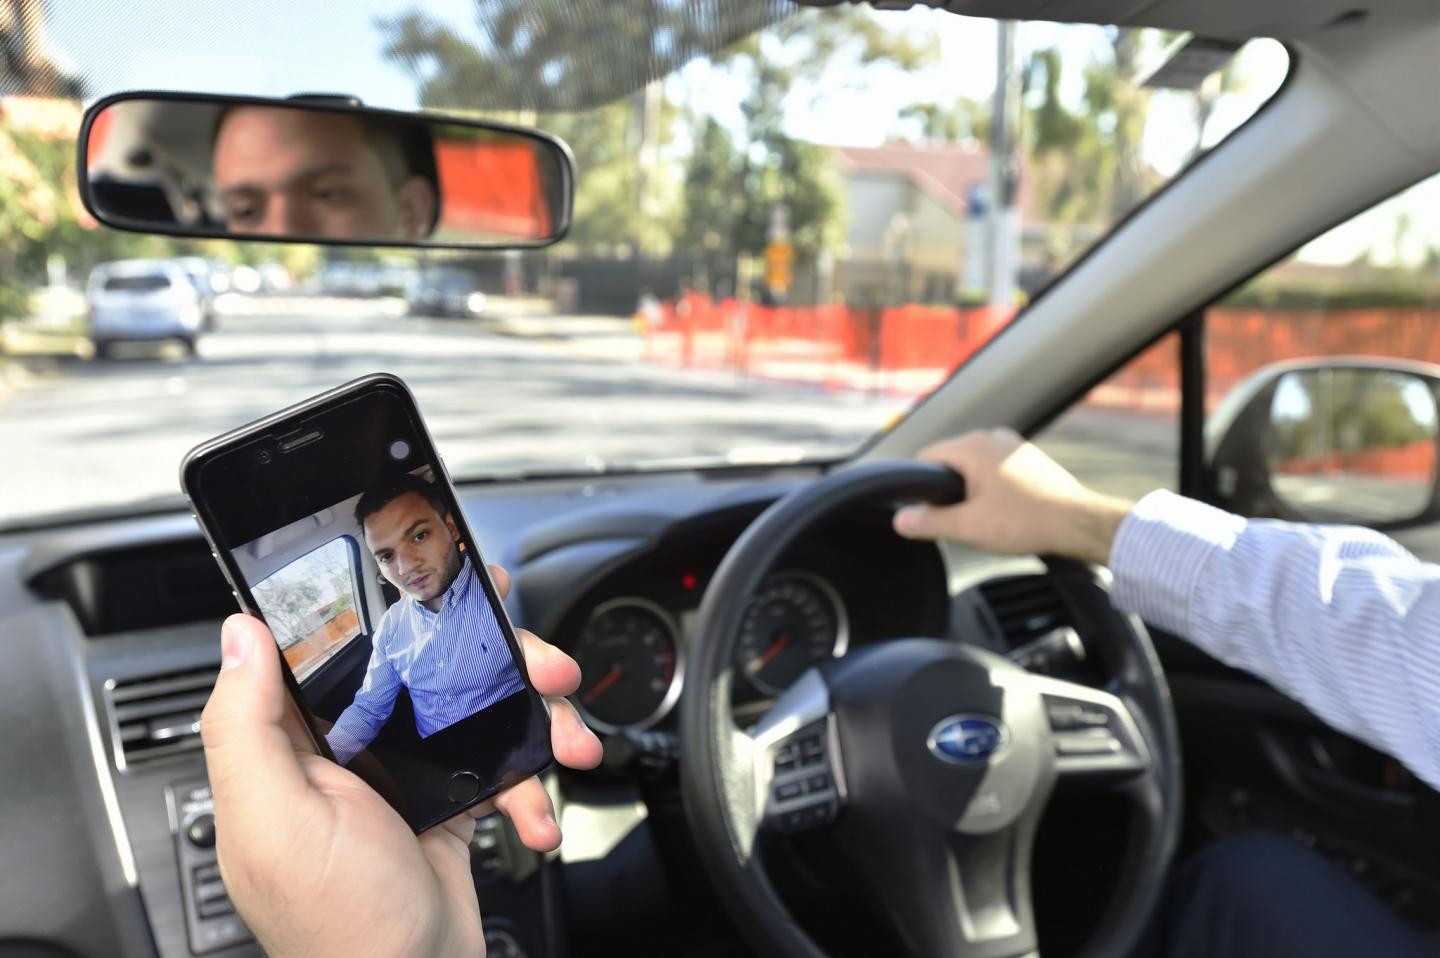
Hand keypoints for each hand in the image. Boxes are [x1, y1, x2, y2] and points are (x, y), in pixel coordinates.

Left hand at [200, 564, 602, 957]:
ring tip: (568, 738)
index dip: (385, 610)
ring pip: (472, 712)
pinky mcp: (447, 808)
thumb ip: (246, 725)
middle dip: (494, 663)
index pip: (334, 652)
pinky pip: (498, 770)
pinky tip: (539, 810)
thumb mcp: (278, 818)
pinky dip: (528, 786)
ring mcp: (403, 780)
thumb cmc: (338, 926)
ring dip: (533, 719)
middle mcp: (348, 755)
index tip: (440, 584)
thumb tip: (239, 635)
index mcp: (295, 748)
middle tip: (542, 667)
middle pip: (424, 671)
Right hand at [892, 428, 1133, 564]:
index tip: (924, 512)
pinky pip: (996, 472)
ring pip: (974, 469)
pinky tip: (1005, 514)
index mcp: (973, 445)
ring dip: (972, 493)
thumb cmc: (1027, 522)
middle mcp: (993, 437)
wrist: (1078, 524)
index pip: (926, 458)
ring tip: (987, 520)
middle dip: (948, 493)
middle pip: (950, 463)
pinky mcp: (1028, 460)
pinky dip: (992, 491)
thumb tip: (900, 519)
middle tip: (960, 522)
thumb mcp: (967, 527)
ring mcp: (1013, 446)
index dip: (918, 488)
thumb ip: (928, 522)